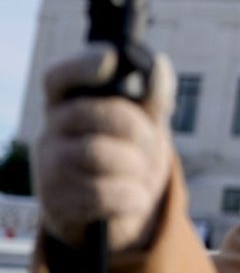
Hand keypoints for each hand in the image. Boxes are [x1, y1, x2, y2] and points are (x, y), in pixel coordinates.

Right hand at [35, 44, 174, 252]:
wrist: (116, 211)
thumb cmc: (127, 154)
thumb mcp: (145, 122)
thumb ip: (153, 95)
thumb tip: (158, 64)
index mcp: (69, 105)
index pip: (60, 77)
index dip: (83, 65)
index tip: (110, 60)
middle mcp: (51, 131)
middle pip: (93, 114)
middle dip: (136, 128)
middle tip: (149, 142)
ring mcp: (48, 168)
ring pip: (97, 154)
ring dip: (135, 165)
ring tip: (141, 172)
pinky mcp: (56, 202)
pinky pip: (99, 193)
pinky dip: (130, 195)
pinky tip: (135, 197)